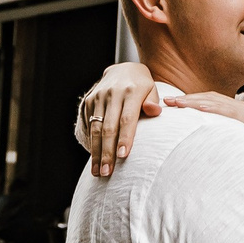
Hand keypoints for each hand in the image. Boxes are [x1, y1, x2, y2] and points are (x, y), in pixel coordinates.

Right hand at [77, 63, 161, 177]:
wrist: (122, 69)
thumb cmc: (142, 86)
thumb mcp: (152, 90)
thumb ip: (153, 102)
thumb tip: (155, 111)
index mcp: (132, 91)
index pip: (127, 118)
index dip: (125, 138)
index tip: (122, 156)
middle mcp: (113, 93)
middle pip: (109, 127)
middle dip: (107, 152)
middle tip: (107, 173)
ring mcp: (98, 97)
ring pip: (96, 129)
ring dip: (96, 152)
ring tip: (98, 171)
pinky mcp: (88, 101)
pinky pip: (89, 125)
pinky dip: (91, 143)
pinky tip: (94, 159)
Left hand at [167, 91, 243, 167]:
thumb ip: (231, 144)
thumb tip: (214, 154)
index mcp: (239, 115)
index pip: (211, 104)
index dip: (192, 103)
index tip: (174, 106)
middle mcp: (241, 109)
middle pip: (209, 99)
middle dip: (186, 99)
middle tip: (165, 101)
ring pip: (214, 102)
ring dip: (192, 101)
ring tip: (174, 103)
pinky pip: (226, 111)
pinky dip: (210, 108)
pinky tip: (195, 108)